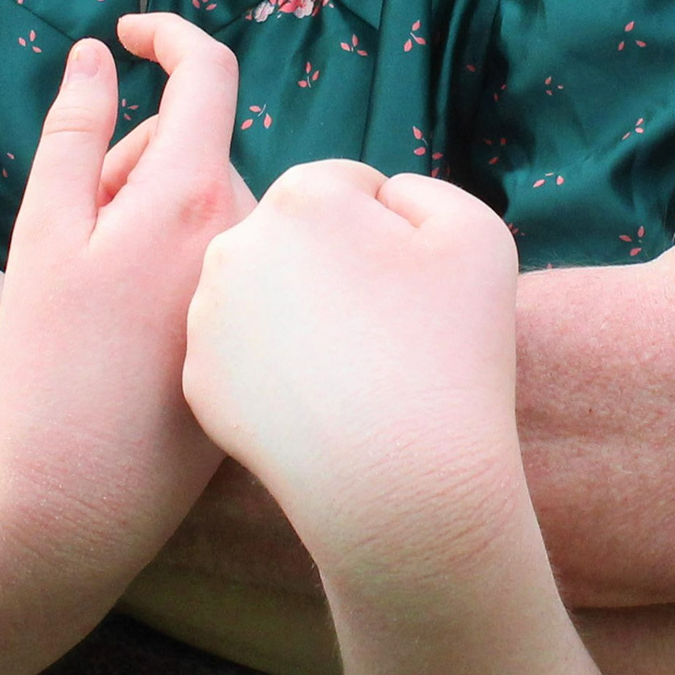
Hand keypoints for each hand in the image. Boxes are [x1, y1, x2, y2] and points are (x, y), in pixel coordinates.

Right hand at [0, 16, 246, 542]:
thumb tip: (100, 55)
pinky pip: (220, 262)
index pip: (207, 74)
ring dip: (146, 225)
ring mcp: (264, 284)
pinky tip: (138, 341)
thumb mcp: (43, 237)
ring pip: (202, 208)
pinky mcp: (269, 330)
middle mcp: (249, 232)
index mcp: (193, 197)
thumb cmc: (50, 367)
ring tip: (100, 307)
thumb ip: (76, 135)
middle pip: (189, 150)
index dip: (168, 36)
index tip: (130, 33)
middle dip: (127, 170)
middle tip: (72, 246)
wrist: (86, 498)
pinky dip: (173, 270)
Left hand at [183, 159, 525, 549]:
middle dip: (334, 266)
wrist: (403, 486)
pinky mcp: (197, 381)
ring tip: (350, 369)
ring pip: (263, 293)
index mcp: (303, 195)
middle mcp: (235, 243)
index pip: (348, 188)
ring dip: (298, 312)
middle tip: (380, 330)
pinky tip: (316, 404)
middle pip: (296, 236)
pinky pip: (243, 354)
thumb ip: (419, 188)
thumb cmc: (452, 355)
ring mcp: (207, 317)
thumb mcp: (476, 235)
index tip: (411, 287)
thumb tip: (376, 198)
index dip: (391, 234)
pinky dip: (274, 369)